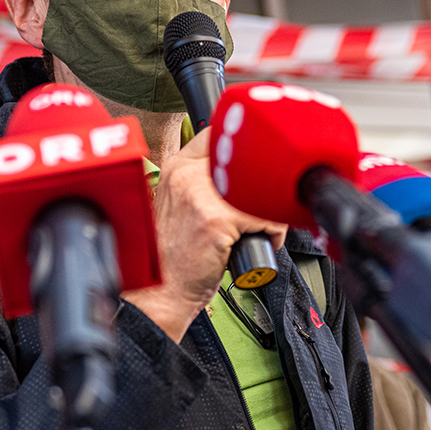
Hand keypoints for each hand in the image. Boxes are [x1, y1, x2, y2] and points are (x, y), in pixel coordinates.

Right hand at [123, 128, 285, 341]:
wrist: (158, 293)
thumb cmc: (173, 256)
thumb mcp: (181, 205)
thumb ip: (203, 182)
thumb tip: (242, 171)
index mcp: (176, 167)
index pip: (220, 136)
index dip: (244, 155)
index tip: (255, 172)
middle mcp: (185, 174)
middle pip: (247, 160)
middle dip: (264, 184)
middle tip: (262, 208)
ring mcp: (200, 195)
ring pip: (261, 188)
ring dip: (270, 210)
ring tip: (259, 229)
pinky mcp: (217, 220)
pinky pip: (266, 217)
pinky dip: (273, 234)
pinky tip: (257, 245)